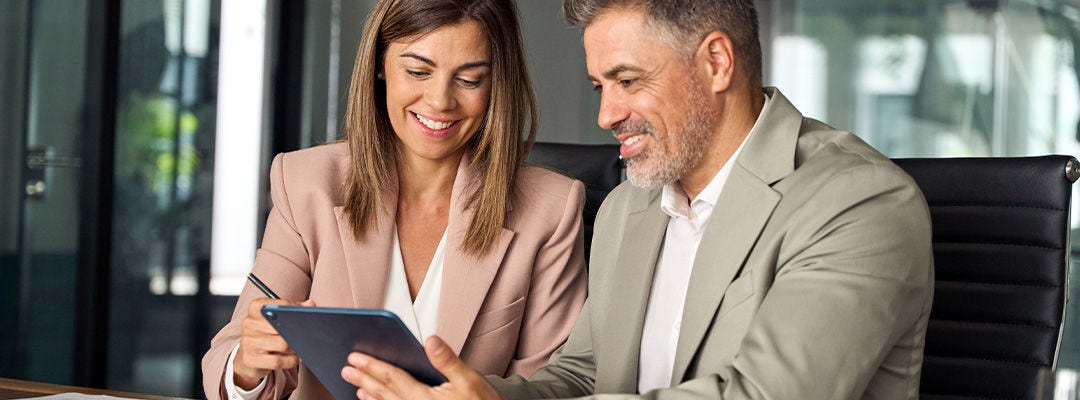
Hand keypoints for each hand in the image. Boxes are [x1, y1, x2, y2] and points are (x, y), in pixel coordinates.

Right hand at [233, 298, 315, 388]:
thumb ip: (294, 309)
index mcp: (256, 308)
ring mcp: (248, 342)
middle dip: (295, 333)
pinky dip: (289, 361)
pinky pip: (277, 361)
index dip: (293, 311)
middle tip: (301, 336)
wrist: (249, 356)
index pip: (279, 305)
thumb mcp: (278, 319)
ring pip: (282, 344)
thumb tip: (310, 304)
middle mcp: (249, 323)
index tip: (303, 315)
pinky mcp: (250, 359)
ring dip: (293, 348)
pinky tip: (291, 358)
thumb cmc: (267, 334)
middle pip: (282, 327)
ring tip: (295, 348)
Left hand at [341, 336, 506, 399]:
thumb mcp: (470, 380)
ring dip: (370, 396)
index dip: (372, 366)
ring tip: (356, 387)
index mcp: (425, 399)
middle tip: (346, 368)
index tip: (355, 357)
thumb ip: (448, 361)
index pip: (393, 379)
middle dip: (364, 379)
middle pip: (384, 393)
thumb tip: (430, 340)